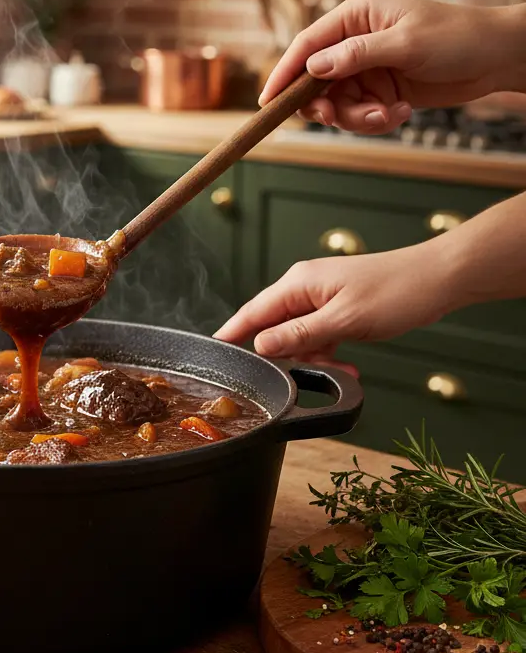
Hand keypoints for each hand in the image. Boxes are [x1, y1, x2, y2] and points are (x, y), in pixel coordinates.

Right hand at [214, 244, 454, 360]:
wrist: (439, 279)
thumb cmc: (397, 291)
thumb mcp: (344, 320)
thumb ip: (299, 334)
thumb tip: (261, 345)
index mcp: (298, 283)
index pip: (252, 312)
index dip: (231, 334)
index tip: (211, 352)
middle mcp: (304, 288)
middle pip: (274, 328)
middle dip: (288, 355)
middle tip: (308, 373)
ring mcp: (321, 298)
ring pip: (298, 337)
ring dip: (315, 357)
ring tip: (343, 370)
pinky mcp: (337, 308)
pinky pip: (319, 335)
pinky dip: (329, 352)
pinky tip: (349, 366)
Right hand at [260, 0, 525, 134]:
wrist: (496, 58)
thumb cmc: (457, 37)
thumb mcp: (406, 44)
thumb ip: (356, 55)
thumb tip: (313, 67)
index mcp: (355, 15)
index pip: (307, 45)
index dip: (284, 73)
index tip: (268, 101)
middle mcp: (354, 40)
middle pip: (316, 82)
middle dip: (329, 106)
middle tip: (336, 119)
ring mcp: (365, 67)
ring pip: (337, 104)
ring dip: (357, 118)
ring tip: (388, 116)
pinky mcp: (378, 89)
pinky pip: (358, 114)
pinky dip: (375, 120)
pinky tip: (401, 113)